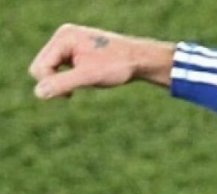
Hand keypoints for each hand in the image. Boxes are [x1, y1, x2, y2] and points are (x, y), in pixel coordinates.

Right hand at [29, 24, 173, 98]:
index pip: (40, 66)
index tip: (70, 95)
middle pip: (42, 66)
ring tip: (84, 84)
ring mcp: (69, 44)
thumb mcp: (89, 77)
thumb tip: (38, 93)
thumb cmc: (118, 66)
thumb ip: (62, 83)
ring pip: (51, 69)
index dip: (51, 84)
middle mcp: (64, 37)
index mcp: (64, 38)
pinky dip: (70, 78)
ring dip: (63, 81)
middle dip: (55, 82)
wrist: (141, 60)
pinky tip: (86, 80)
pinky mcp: (76, 51)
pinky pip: (62, 68)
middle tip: (73, 94)